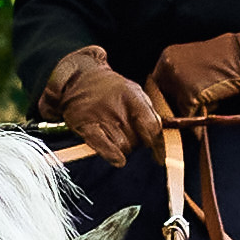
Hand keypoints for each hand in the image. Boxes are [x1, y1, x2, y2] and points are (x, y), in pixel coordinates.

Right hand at [35, 45, 163, 161]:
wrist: (80, 79)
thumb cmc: (111, 90)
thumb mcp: (134, 92)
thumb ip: (148, 113)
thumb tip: (159, 139)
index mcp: (134, 96)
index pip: (152, 126)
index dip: (158, 145)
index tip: (159, 157)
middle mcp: (118, 106)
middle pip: (137, 140)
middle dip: (136, 143)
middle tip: (127, 133)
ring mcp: (101, 116)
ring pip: (123, 147)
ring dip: (123, 148)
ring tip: (115, 135)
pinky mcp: (86, 125)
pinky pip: (103, 146)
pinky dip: (112, 155)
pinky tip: (118, 160)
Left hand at [151, 23, 239, 120]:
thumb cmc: (224, 61)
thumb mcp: (195, 64)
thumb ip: (180, 79)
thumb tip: (173, 102)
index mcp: (168, 57)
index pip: (155, 84)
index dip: (163, 98)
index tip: (168, 108)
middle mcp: (168, 67)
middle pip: (160, 98)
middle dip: (171, 109)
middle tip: (182, 116)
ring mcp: (177, 81)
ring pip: (173, 108)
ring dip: (186, 115)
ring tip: (205, 108)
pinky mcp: (189, 95)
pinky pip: (187, 117)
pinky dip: (197, 122)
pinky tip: (207, 116)